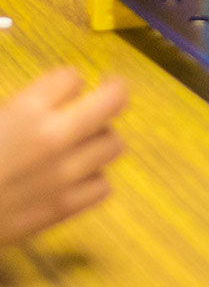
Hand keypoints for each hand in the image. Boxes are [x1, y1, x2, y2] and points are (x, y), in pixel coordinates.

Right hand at [0, 68, 127, 244]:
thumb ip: (15, 109)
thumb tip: (38, 106)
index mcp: (25, 111)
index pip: (72, 78)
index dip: (67, 83)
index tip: (64, 89)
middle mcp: (53, 138)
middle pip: (114, 101)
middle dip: (112, 93)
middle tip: (110, 92)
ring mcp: (63, 175)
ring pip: (113, 144)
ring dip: (100, 140)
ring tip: (84, 143)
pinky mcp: (63, 208)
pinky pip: (102, 186)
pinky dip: (92, 180)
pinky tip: (76, 178)